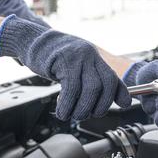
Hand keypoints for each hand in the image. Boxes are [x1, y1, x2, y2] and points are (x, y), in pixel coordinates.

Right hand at [0, 15, 130, 120]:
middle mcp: (89, 56)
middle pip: (104, 85)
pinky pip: (71, 88)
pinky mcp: (63, 61)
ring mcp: (77, 57)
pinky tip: (62, 110)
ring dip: (82, 109)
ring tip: (71, 115)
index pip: (113, 77)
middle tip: (85, 114)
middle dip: (98, 106)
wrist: (34, 42)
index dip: (120, 94)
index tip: (123, 105)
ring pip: (90, 89)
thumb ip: (91, 80)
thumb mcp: (77, 67)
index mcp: (95, 58)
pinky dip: (67, 104)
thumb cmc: (55, 59)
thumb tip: (107, 99)